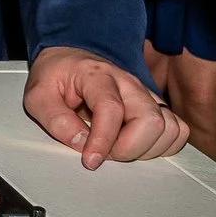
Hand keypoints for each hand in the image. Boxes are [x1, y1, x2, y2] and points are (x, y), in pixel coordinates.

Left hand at [23, 46, 189, 168]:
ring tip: (120, 149)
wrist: (70, 57)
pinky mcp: (155, 106)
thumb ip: (55, 119)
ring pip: (170, 128)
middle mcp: (129, 84)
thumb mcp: (38, 95)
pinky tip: (137, 146)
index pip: (111, 109)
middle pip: (151, 120)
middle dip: (129, 148)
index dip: (103, 141)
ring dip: (147, 149)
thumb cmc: (56, 75)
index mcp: (97, 76)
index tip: (90, 159)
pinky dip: (163, 146)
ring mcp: (145, 95)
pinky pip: (177, 130)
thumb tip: (81, 144)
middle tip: (106, 153)